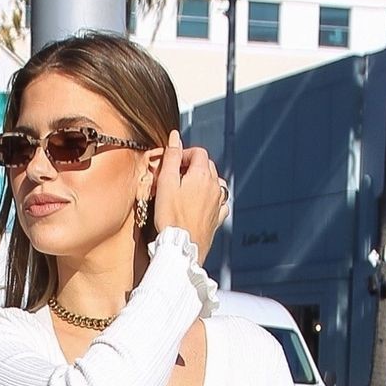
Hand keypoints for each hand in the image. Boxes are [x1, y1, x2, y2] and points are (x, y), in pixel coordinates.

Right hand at [152, 131, 225, 263]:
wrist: (181, 248)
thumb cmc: (171, 218)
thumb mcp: (165, 183)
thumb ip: (171, 157)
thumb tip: (175, 137)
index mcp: (201, 175)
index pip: (198, 152)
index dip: (185, 154)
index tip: (172, 163)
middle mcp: (214, 186)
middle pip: (207, 166)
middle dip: (193, 166)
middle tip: (175, 176)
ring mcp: (218, 203)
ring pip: (215, 182)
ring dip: (203, 181)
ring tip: (187, 190)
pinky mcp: (217, 219)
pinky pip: (220, 203)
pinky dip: (212, 199)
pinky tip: (202, 205)